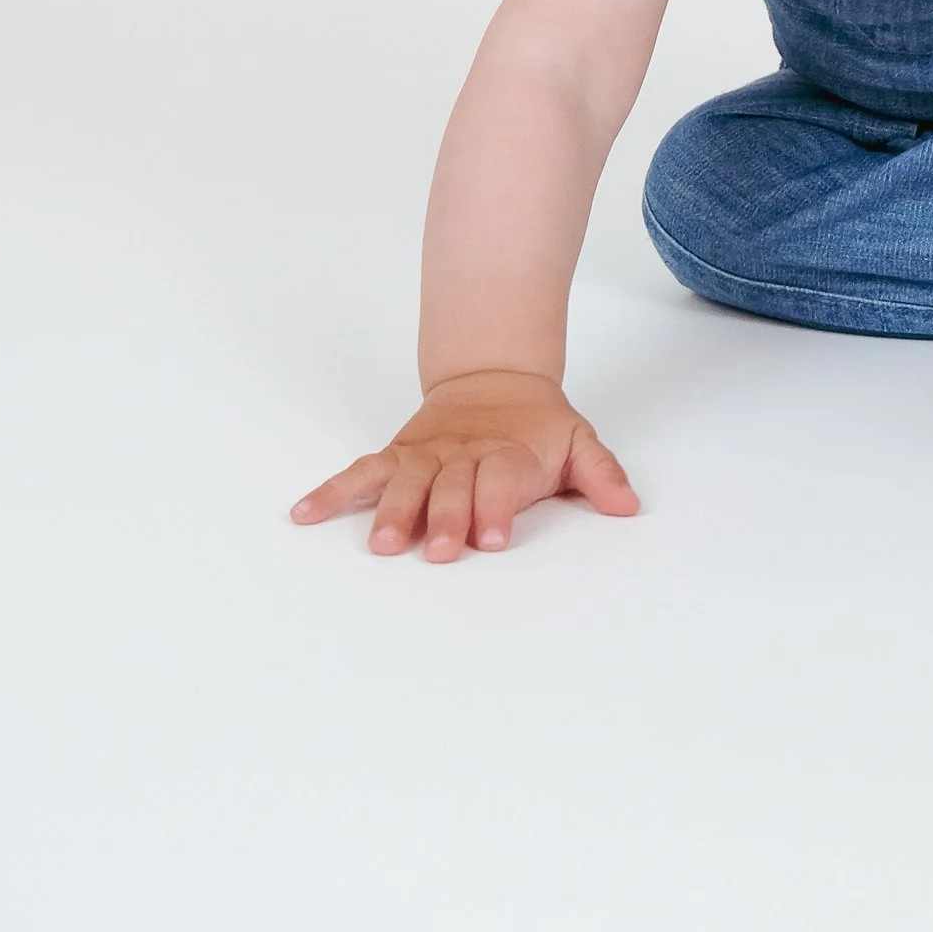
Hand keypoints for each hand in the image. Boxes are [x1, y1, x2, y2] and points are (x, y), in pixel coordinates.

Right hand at [290, 369, 638, 559]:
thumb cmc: (537, 428)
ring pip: (403, 481)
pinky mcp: (396, 456)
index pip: (500, 481)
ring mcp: (425, 456)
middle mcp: (461, 455)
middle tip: (440, 551)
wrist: (496, 380)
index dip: (495, 508)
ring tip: (381, 544)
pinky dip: (332, 491)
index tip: (491, 538)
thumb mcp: (578, 441)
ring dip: (391, 511)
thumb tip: (629, 505)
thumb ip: (600, 473)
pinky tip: (304, 514)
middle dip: (445, 518)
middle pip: (450, 486)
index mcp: (507, 454)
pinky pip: (360, 472)